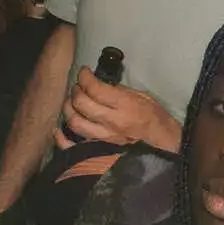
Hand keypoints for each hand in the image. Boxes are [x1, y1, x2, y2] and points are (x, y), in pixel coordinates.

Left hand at [60, 69, 181, 152]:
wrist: (164, 144)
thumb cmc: (155, 118)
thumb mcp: (142, 97)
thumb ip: (119, 91)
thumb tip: (99, 84)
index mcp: (125, 106)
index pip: (95, 88)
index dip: (85, 76)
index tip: (84, 72)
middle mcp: (112, 122)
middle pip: (81, 103)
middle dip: (76, 90)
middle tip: (79, 86)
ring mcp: (104, 139)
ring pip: (75, 123)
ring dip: (68, 109)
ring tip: (72, 103)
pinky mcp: (99, 152)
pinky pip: (73, 147)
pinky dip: (62, 138)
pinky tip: (59, 129)